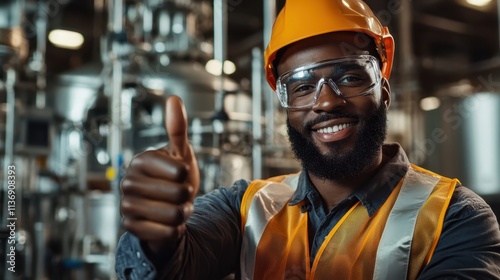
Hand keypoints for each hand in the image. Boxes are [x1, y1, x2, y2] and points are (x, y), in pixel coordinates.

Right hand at [120, 95, 199, 252]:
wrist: (169, 208)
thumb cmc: (176, 178)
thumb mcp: (181, 153)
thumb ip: (177, 128)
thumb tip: (173, 99)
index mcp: (141, 160)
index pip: (181, 171)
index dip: (189, 176)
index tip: (181, 175)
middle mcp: (128, 181)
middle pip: (179, 194)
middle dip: (187, 197)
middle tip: (179, 195)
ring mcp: (126, 204)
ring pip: (174, 214)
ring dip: (183, 213)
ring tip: (176, 208)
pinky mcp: (130, 226)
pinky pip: (165, 231)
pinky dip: (175, 229)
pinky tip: (169, 223)